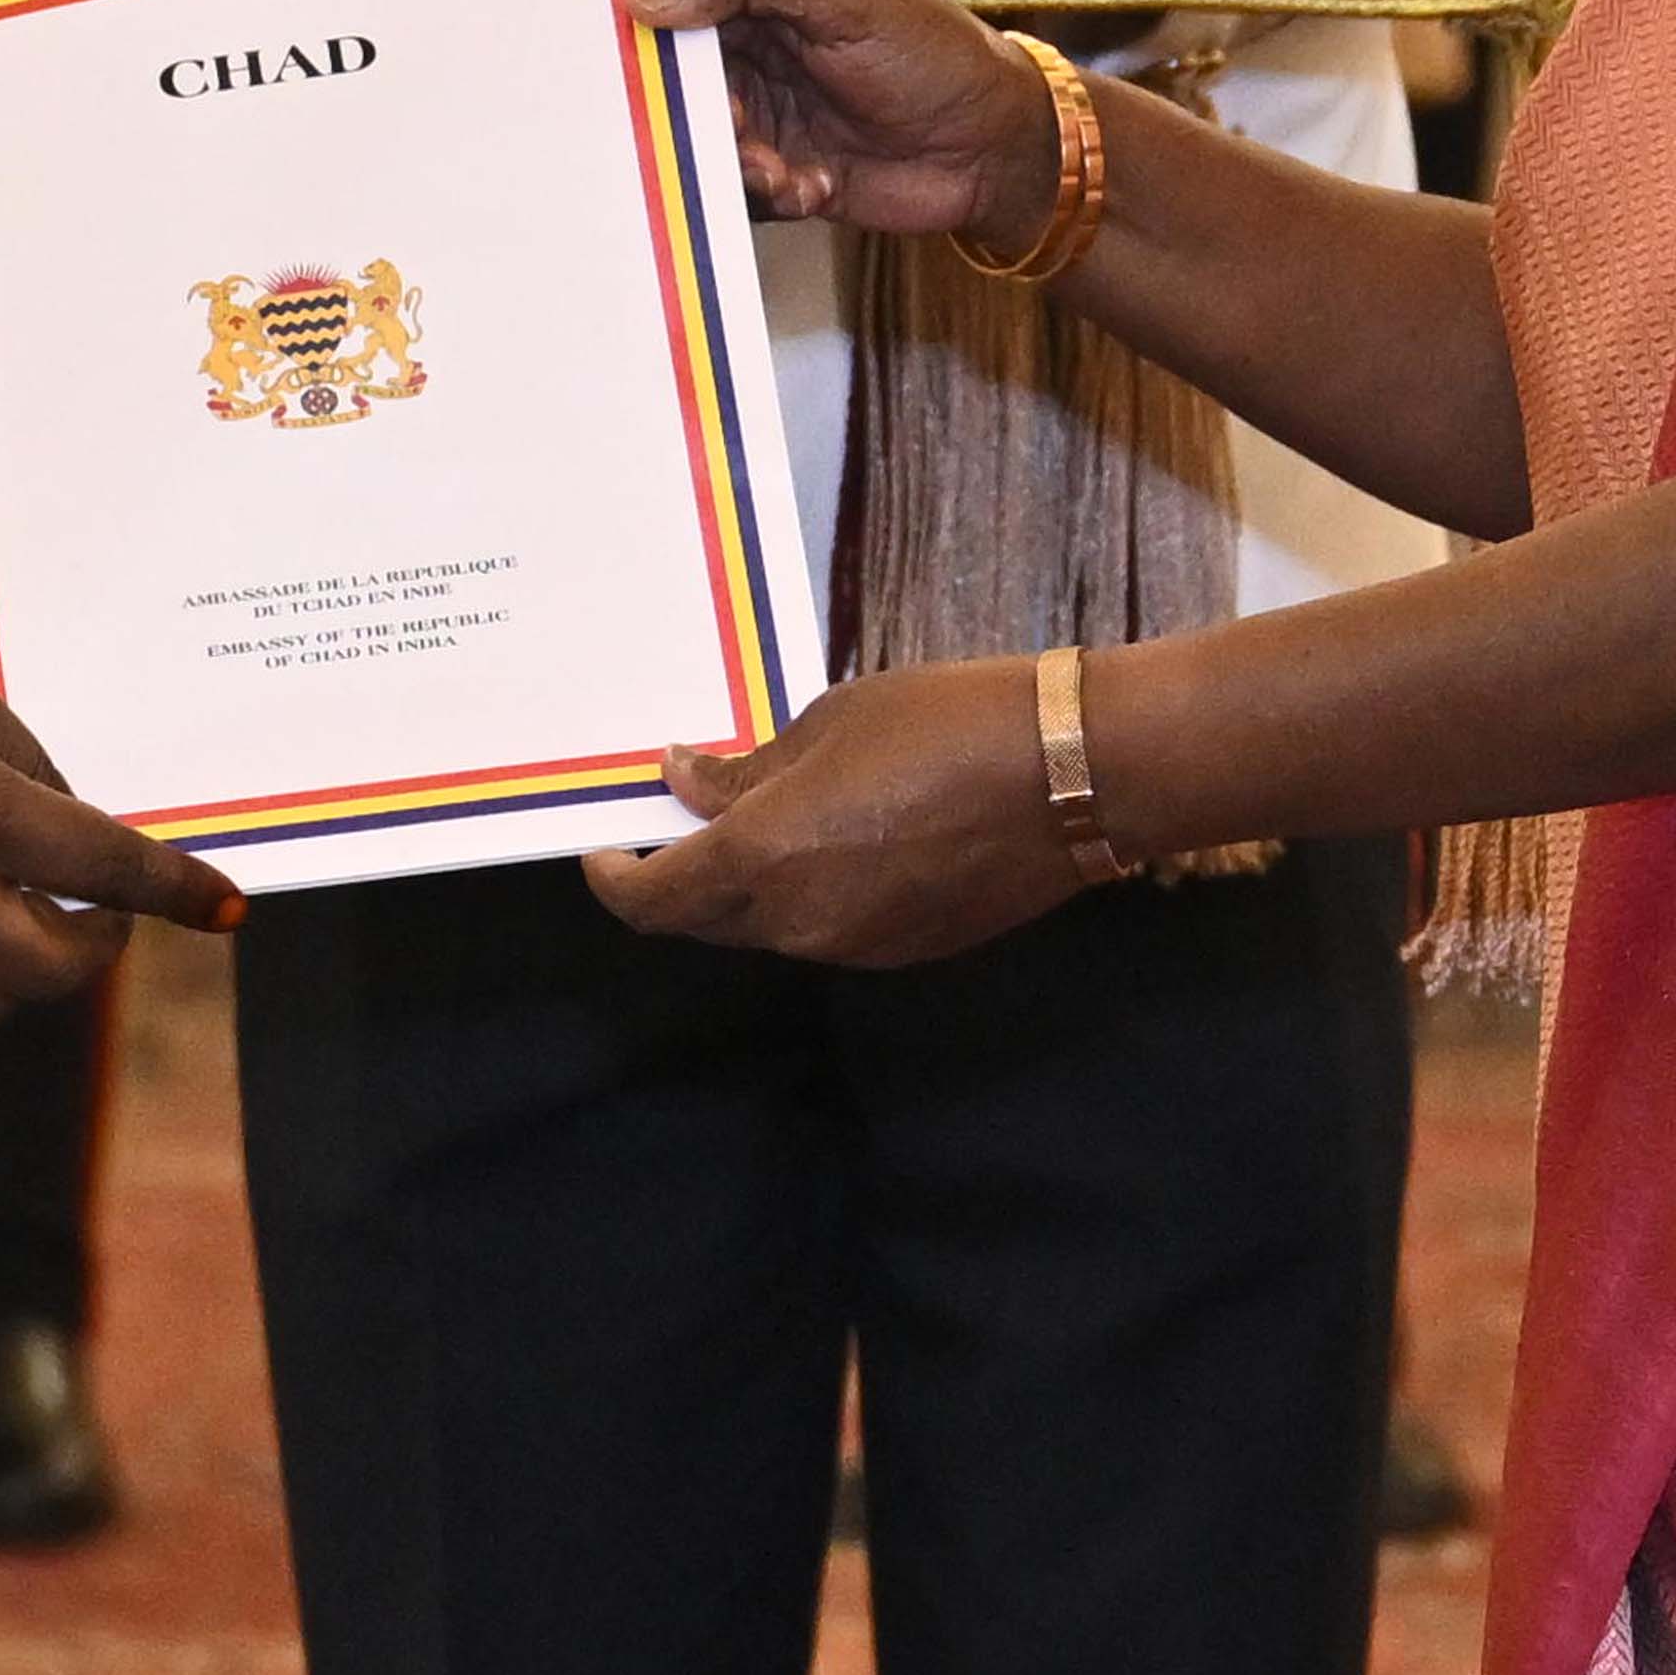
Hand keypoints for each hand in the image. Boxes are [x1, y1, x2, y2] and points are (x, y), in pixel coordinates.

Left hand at [582, 661, 1084, 970]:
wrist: (1073, 774)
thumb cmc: (944, 723)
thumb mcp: (828, 725)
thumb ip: (746, 770)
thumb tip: (688, 781)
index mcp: (760, 860)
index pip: (652, 900)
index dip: (614, 879)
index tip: (602, 846)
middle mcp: (796, 923)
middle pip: (702, 922)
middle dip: (679, 878)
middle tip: (684, 818)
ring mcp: (854, 947)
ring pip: (769, 927)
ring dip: (749, 886)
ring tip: (774, 815)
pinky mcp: (905, 951)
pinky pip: (830, 928)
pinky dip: (810, 893)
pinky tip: (845, 837)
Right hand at [620, 0, 1070, 239]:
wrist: (993, 150)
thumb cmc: (931, 52)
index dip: (641, 15)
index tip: (622, 49)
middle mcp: (749, 42)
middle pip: (669, 72)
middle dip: (685, 108)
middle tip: (731, 123)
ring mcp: (761, 108)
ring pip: (694, 137)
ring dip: (731, 159)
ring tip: (780, 169)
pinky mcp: (773, 168)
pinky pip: (730, 188)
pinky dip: (762, 194)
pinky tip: (811, 187)